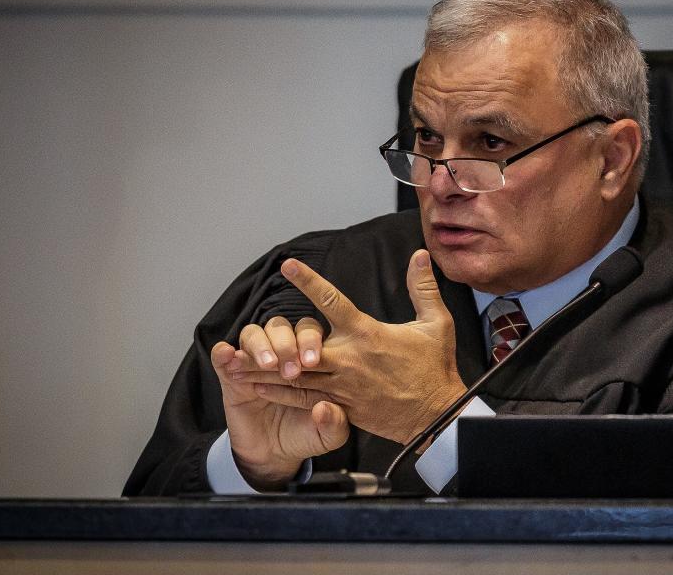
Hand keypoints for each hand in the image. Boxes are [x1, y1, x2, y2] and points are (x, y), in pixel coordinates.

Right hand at [210, 340, 348, 490]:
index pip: (310, 332)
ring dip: (260, 345)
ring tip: (267, 366)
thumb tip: (324, 409)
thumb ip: (335, 424)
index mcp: (309, 359)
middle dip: (286, 344)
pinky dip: (223, 352)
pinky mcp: (230, 376)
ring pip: (253, 334)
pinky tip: (228, 355)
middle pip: (281, 327)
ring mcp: (254, 363)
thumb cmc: (307, 434)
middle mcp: (281, 354)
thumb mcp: (329, 436)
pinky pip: (222, 355)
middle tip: (291, 371)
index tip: (312, 362)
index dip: (311, 341)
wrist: (274, 455)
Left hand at [236, 249, 467, 444]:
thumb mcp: (436, 324)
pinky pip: (303, 399)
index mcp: (366, 333)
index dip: (307, 281)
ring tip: (235, 366)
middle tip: (241, 338)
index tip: (287, 266)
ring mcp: (342, 385)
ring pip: (294, 376)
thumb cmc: (435, 369)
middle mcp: (348, 358)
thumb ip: (423, 288)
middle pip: (299, 348)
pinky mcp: (342, 406)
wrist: (437, 416)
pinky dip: (278, 393)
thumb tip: (420, 256)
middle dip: (269, 343)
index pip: (331, 301)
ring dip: (264, 371)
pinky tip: (257, 388)